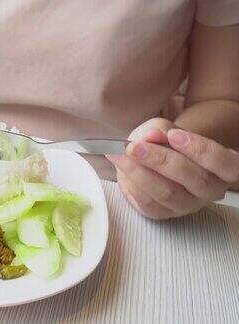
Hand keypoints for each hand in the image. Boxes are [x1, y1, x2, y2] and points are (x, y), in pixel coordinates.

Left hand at [107, 118, 238, 218]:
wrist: (152, 159)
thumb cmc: (166, 144)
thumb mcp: (165, 129)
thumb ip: (160, 131)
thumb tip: (151, 136)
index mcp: (223, 167)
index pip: (223, 162)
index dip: (199, 148)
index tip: (173, 135)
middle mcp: (210, 190)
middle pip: (195, 179)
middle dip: (161, 160)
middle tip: (134, 147)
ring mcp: (187, 205)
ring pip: (167, 193)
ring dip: (139, 172)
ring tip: (119, 155)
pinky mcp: (164, 214)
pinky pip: (148, 203)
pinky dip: (131, 184)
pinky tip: (121, 169)